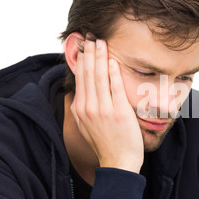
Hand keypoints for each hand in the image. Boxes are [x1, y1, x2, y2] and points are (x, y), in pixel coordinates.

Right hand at [70, 35, 143, 173]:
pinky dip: (113, 74)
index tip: (83, 47)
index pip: (79, 79)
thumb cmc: (106, 144)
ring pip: (98, 78)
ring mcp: (103, 110)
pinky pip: (115, 88)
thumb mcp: (87, 126)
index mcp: (80, 109)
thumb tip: (80, 95)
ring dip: (99, 57)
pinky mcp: (118, 112)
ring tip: (100, 42)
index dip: (81, 60)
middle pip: (87, 74)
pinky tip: (113, 61)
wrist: (118, 162)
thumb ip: (82, 109)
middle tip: (91, 36)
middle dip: (88, 53)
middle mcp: (88, 108)